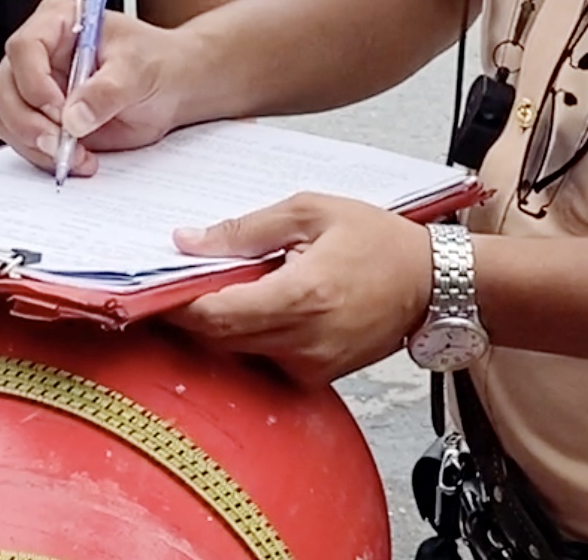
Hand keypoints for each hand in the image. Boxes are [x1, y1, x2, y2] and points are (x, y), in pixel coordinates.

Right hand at [0, 0, 205, 175]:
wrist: (170, 87)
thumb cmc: (156, 63)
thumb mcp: (139, 70)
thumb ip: (107, 91)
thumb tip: (73, 119)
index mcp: (57, 20)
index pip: (24, 47)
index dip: (34, 82)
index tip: (60, 110)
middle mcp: (38, 52)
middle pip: (5, 87)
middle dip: (28, 122)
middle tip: (60, 144)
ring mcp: (35, 85)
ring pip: (7, 118)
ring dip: (35, 144)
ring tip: (77, 156)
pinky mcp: (41, 117)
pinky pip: (23, 140)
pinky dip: (43, 156)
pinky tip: (79, 160)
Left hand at [165, 195, 432, 382]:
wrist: (434, 283)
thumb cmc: (379, 240)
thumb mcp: (311, 211)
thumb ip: (245, 229)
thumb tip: (189, 241)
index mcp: (300, 296)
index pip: (215, 315)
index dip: (176, 304)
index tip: (153, 288)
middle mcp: (303, 340)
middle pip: (218, 338)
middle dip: (191, 312)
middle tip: (175, 282)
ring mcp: (311, 364)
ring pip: (238, 351)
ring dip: (221, 322)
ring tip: (225, 285)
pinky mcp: (317, 376)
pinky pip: (264, 358)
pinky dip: (251, 334)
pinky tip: (261, 303)